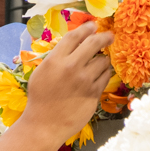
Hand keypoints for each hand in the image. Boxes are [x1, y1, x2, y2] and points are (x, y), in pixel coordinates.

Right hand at [16, 25, 115, 142]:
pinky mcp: (94, 93)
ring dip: (102, 59)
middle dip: (104, 36)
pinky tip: (98, 76)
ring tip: (97, 63)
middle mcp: (72, 67)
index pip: (75, 36)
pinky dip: (104, 73)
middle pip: (94, 43)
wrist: (45, 125)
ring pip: (103, 60)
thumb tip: (74, 42)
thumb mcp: (42, 72)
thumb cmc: (40, 98)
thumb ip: (57, 56)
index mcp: (56, 60)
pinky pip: (106, 76)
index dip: (86, 28)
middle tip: (109, 35)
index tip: (93, 25)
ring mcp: (85, 80)